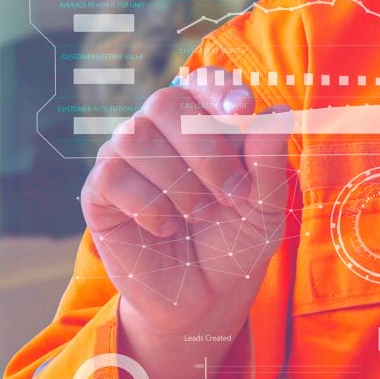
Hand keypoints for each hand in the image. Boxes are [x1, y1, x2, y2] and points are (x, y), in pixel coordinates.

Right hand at [82, 76, 290, 343]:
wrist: (205, 297)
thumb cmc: (236, 241)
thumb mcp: (265, 204)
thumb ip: (268, 160)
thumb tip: (280, 113)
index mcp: (202, 121)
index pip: (201, 82)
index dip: (218, 90)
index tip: (242, 112)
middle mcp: (159, 130)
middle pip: (166, 102)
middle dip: (206, 150)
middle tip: (232, 194)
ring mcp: (126, 157)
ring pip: (136, 136)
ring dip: (179, 181)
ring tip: (199, 214)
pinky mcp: (100, 191)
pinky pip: (114, 174)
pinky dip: (149, 204)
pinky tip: (165, 227)